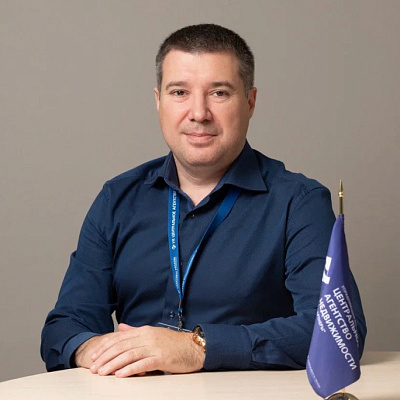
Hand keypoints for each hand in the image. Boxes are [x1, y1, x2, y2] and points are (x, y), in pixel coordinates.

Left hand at [82, 324, 205, 376]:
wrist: (195, 347)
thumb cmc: (174, 343)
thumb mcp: (153, 334)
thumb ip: (135, 331)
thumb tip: (121, 327)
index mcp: (144, 331)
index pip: (119, 337)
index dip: (105, 346)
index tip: (93, 355)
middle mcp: (147, 337)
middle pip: (121, 346)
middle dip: (105, 357)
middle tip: (93, 368)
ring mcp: (155, 347)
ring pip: (129, 355)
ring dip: (113, 364)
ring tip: (102, 373)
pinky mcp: (162, 358)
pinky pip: (143, 363)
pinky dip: (130, 369)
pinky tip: (120, 375)